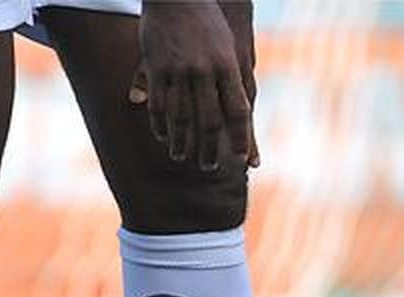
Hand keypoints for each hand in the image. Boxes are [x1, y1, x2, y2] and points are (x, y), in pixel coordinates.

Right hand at [129, 1, 253, 170]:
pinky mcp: (156, 66)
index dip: (241, 137)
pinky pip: (159, 103)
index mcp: (228, 64)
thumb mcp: (226, 47)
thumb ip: (233, 79)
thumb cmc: (208, 22)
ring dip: (181, 142)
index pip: (238, 110)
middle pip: (209, 120)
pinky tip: (162, 137)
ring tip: (181, 157)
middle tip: (208, 167)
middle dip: (209, 148)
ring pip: (181, 117)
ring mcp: (179, 69)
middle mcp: (205, 70)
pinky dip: (160, 124)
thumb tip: (246, 109)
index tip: (242, 160)